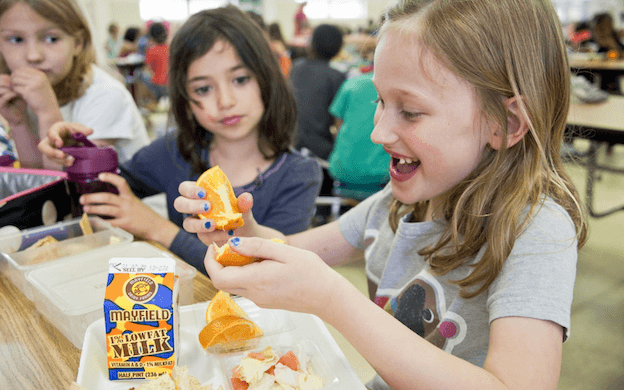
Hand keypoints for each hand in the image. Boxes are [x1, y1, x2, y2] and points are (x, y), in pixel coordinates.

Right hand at [0, 74, 27, 125]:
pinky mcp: (0, 107)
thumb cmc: (20, 103)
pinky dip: (10, 94)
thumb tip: (19, 72)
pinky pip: (3, 98)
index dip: (7, 77)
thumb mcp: (17, 91)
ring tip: (17, 88)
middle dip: (6, 81)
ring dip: (9, 87)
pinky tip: (17, 94)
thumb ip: (16, 83)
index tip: (17, 78)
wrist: (21, 116)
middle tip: (16, 83)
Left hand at [10, 67, 58, 116]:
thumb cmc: (44, 99)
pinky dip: (16, 91)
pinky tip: (20, 95)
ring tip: (17, 90)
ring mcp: (33, 84)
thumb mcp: (41, 85)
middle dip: (13, 78)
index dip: (17, 74)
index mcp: (41, 75)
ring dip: (13, 85)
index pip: (23, 69)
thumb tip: (17, 71)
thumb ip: (32, 78)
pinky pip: (16, 88)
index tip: (17, 81)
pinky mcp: (28, 91)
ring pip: (15, 79)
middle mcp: (38, 78)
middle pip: (17, 72)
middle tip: (14, 85)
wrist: (49, 111)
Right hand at [38, 121, 93, 165]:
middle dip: (52, 153)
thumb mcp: (76, 127)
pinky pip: (58, 162)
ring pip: (51, 157)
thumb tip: (90, 131)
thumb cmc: (70, 129)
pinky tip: (73, 162)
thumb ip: (82, 129)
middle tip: (62, 155)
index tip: (60, 143)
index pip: (51, 133)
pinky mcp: (57, 157)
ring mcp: (52, 150)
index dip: (54, 138)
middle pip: (43, 148)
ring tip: (72, 160)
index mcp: (54, 131)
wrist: (68, 135)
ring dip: (61, 160)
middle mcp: (50, 141)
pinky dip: (65, 163)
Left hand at [80, 172, 170, 240]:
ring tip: (85, 209)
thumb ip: (124, 200)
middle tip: (83, 198)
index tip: (100, 175)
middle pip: (108, 197)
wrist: (157, 226)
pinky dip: (100, 223)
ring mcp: (126, 214)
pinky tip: (93, 222)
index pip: (121, 183)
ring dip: (94, 208)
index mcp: (130, 197)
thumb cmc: (145, 215)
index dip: (110, 177)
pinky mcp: (125, 225)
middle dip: (93, 197)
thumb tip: (107, 198)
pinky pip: (110, 223)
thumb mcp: (136, 203)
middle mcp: (127, 204)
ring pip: (107, 209)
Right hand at [174, 180, 255, 245]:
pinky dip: (215, 235)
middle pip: (179, 204)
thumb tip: (246, 197)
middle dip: (191, 205)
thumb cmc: (240, 213)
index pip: (185, 188)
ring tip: (213, 224)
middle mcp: (194, 207)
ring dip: (198, 224)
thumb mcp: (244, 207)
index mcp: (200, 193)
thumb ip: (244, 202)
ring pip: (186, 224)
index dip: (190, 190)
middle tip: (208, 207)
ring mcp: (196, 223)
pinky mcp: (203, 236)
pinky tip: (227, 233)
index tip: (203, 193)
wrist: (246, 232)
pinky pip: (203, 236)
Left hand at [205, 237, 342, 315]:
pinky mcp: (267, 301)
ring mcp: (260, 300)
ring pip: (235, 284)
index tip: (214, 246)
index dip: (210, 261)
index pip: (218, 277)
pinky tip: (264, 262)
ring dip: (235, 268)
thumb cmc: (310, 272)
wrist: (328, 296)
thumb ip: (256, 246)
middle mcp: (254, 294)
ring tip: (252, 251)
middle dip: (220, 263)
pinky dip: (247, 273)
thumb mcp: (284, 251)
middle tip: (232, 246)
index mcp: (255, 280)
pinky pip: (248, 287)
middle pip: (223, 282)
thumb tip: (232, 243)